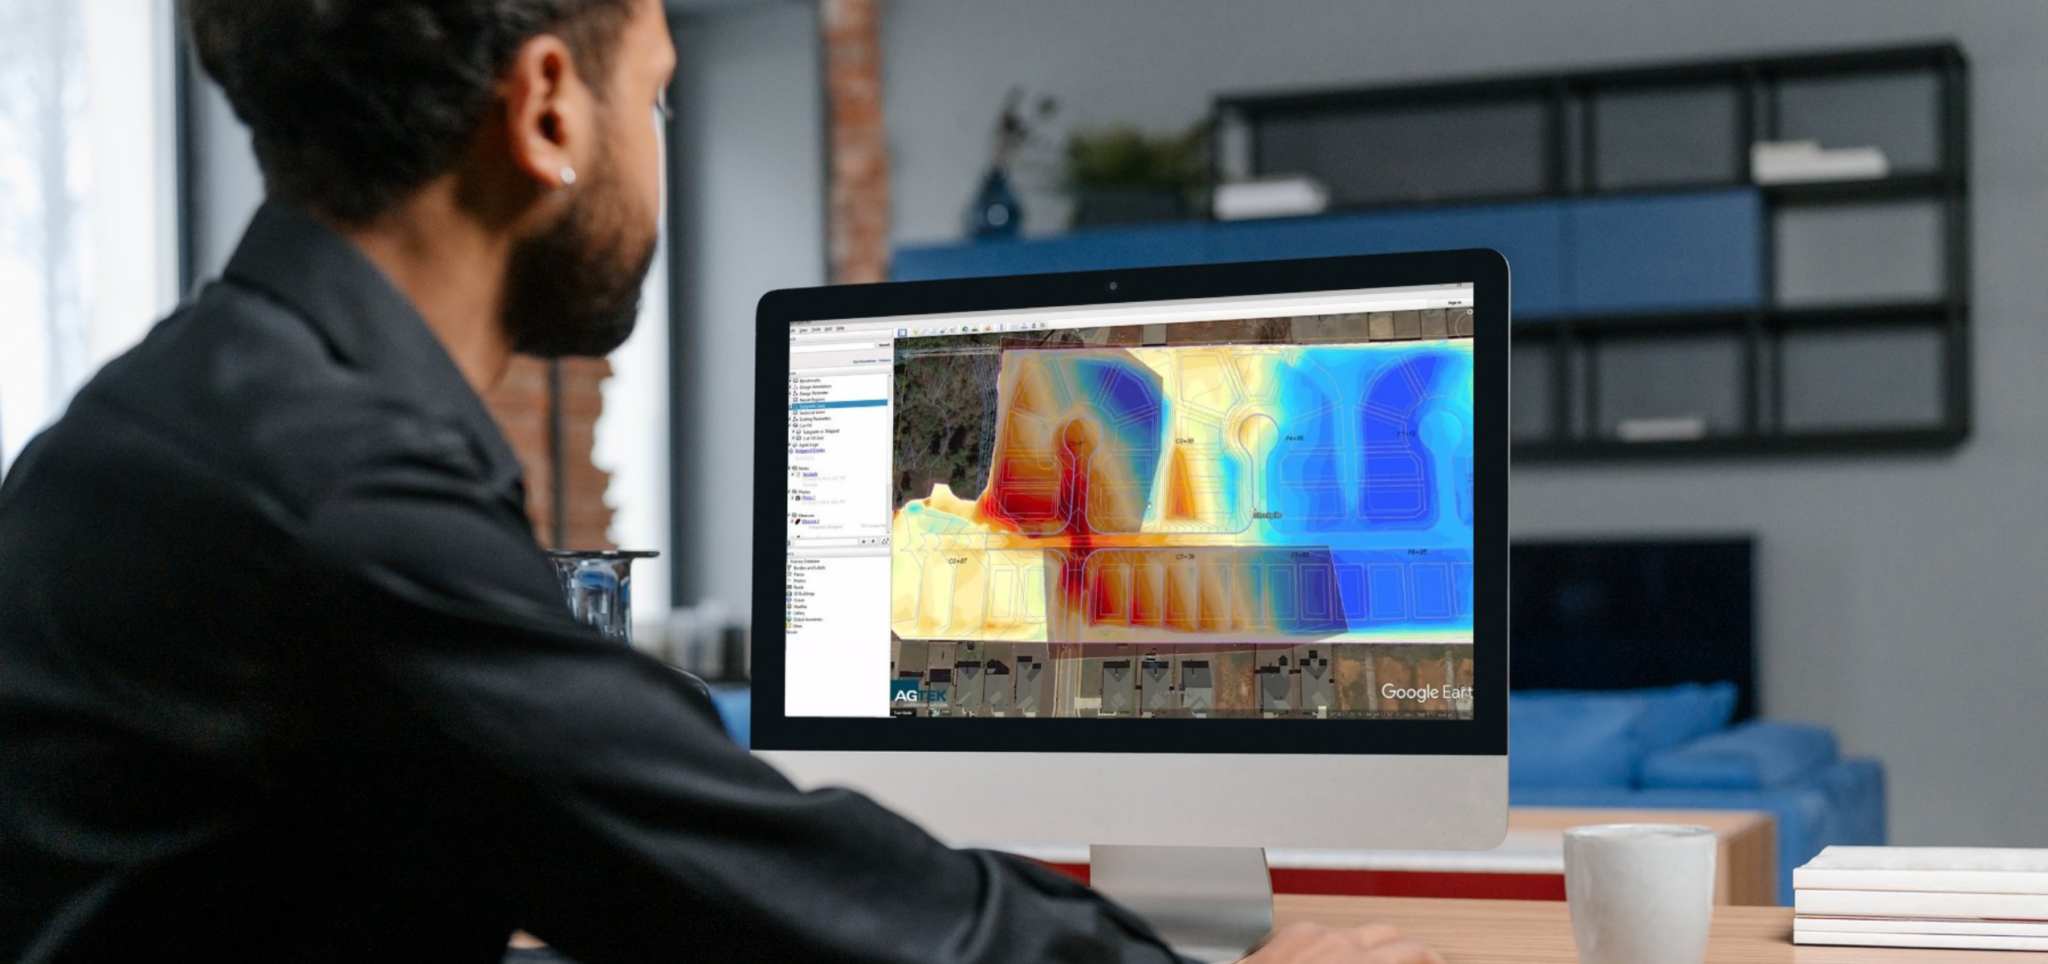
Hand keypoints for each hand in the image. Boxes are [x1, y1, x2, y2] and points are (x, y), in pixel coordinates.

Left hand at [1238, 922, 1446, 963]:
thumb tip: (1393, 962)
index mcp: (1358, 961)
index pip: (1414, 951)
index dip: (1432, 959)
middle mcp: (1336, 941)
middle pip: (1391, 933)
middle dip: (1409, 950)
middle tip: (1417, 963)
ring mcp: (1308, 934)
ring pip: (1357, 931)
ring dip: (1373, 947)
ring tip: (1374, 963)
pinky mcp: (1285, 934)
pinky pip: (1324, 933)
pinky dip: (1338, 945)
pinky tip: (1334, 962)